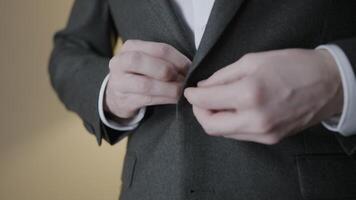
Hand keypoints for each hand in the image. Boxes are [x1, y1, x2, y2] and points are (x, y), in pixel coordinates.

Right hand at [105, 40, 190, 118]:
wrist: (118, 96)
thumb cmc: (140, 74)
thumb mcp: (147, 61)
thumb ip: (164, 60)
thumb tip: (191, 66)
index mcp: (130, 48)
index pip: (157, 49)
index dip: (177, 59)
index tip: (190, 68)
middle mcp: (120, 63)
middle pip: (141, 61)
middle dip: (166, 70)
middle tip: (182, 79)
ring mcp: (119, 83)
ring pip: (145, 84)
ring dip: (169, 89)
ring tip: (181, 91)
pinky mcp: (123, 100)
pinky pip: (147, 99)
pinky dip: (165, 99)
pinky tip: (174, 99)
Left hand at [184, 48, 342, 143]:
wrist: (328, 84)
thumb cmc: (293, 66)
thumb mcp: (253, 61)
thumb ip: (223, 76)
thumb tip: (204, 87)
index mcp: (249, 94)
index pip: (206, 101)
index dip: (193, 96)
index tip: (190, 91)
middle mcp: (255, 119)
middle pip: (211, 126)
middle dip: (199, 113)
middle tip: (200, 100)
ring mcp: (264, 133)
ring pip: (224, 133)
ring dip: (215, 119)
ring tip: (218, 103)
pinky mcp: (270, 139)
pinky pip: (240, 135)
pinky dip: (231, 123)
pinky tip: (235, 110)